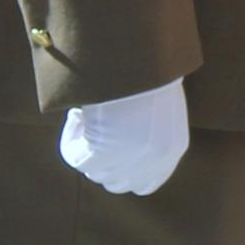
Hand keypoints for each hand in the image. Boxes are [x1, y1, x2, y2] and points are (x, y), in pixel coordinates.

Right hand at [59, 79, 189, 195]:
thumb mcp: (158, 103)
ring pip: (94, 172)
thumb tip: (120, 138)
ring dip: (86, 147)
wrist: (137, 59)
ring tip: (88, 115)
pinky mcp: (102, 155)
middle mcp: (153, 161)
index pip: (146, 185)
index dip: (125, 173)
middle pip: (116, 184)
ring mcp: (128, 161)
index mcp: (173, 147)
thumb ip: (147, 129)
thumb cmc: (148, 69)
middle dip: (102, 162)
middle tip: (95, 130)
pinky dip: (70, 139)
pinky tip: (76, 114)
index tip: (111, 153)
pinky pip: (75, 159)